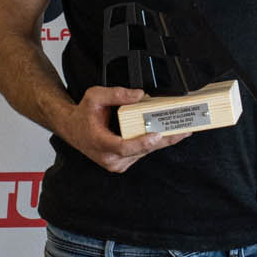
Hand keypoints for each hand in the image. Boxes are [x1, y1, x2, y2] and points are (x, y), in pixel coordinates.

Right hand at [56, 86, 175, 173]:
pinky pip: (143, 153)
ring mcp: (116, 162)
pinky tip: (168, 134)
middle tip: (183, 130)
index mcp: (100, 142)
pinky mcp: (122, 162)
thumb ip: (116, 94)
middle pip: (141, 150)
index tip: (157, 135)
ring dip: (163, 142)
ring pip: (145, 152)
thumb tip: (139, 95)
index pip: (123, 147)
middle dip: (164, 140)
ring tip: (181, 130)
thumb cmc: (83, 114)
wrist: (72, 128)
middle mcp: (108, 156)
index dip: (142, 142)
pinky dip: (155, 143)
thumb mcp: (95, 96)